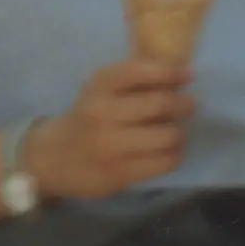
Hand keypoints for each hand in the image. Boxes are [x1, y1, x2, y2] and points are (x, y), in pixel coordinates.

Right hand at [26, 59, 195, 200]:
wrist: (55, 158)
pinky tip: (166, 152)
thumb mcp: (103, 91)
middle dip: (184, 104)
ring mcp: (111, 146)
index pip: (137, 71)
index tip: (188, 75)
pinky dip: (174, 155)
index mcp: (99, 87)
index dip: (169, 71)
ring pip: (169, 136)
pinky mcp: (120, 173)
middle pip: (161, 104)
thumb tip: (182, 74)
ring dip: (179, 133)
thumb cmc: (90, 118)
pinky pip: (166, 162)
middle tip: (189, 105)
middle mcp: (102, 113)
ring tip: (173, 132)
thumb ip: (136, 80)